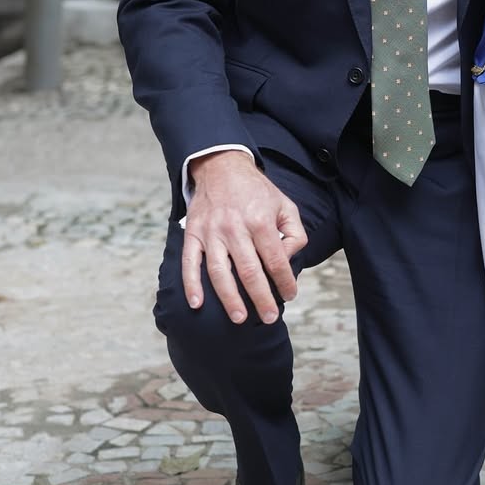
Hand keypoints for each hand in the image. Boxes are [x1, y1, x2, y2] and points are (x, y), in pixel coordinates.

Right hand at [182, 151, 306, 323]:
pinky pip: (190, 262)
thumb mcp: (285, 205)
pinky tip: (197, 303)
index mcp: (261, 220)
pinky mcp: (193, 233)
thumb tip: (287, 260)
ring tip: (239, 318)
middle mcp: (235, 227)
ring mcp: (212, 231)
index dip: (285, 282)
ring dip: (229, 298)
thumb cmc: (256, 191)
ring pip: (220, 271)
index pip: (276, 260)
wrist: (222, 166)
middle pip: (249, 271)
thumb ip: (294, 234)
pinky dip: (191, 284)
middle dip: (261, 298)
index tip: (290, 295)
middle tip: (268, 318)